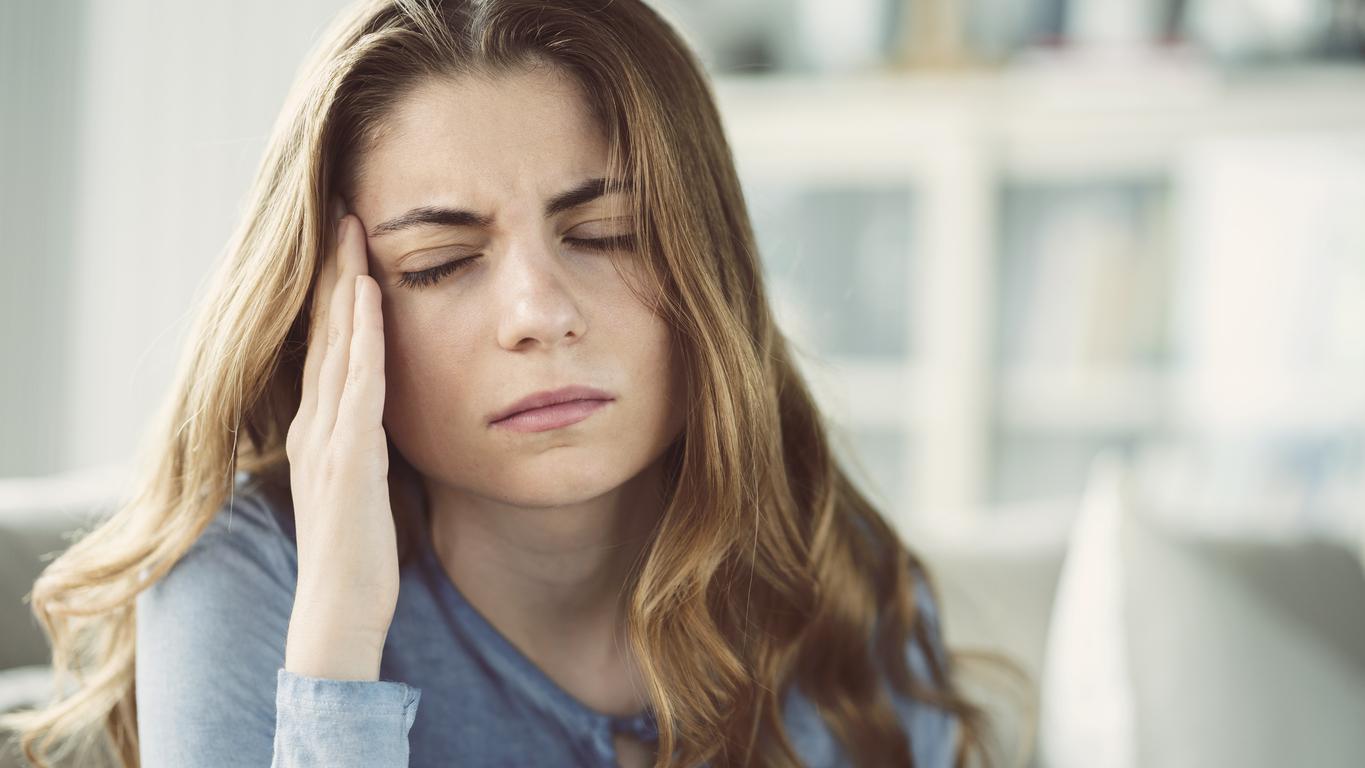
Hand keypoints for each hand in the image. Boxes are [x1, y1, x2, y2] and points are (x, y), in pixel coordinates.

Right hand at [283, 198, 396, 679]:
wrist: (340, 612)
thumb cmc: (360, 555)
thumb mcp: (365, 485)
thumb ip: (369, 445)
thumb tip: (388, 417)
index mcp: (320, 430)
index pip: (326, 347)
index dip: (335, 292)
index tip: (347, 242)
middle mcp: (315, 425)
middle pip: (325, 332)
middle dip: (334, 269)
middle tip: (343, 209)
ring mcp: (327, 439)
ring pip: (337, 345)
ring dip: (345, 284)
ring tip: (352, 228)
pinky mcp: (348, 458)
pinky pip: (357, 384)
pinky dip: (363, 335)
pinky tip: (370, 295)